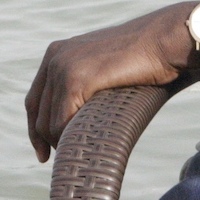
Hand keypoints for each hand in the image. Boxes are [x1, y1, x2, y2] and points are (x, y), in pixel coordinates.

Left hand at [23, 0, 199, 161]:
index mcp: (57, 52)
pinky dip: (69, 139)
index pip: (35, 99)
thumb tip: (79, 117)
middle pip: (38, 112)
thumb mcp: (105, 67)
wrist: (164, 40)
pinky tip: (84, 147)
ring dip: (62, 142)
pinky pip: (62, 121)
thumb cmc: (144, 57)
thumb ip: (86, 83)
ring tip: (80, 155)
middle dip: (48, 140)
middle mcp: (55, 57)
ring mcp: (63, 66)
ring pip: (48, 121)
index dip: (36, 129)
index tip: (43, 153)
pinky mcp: (76, 78)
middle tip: (64, 160)